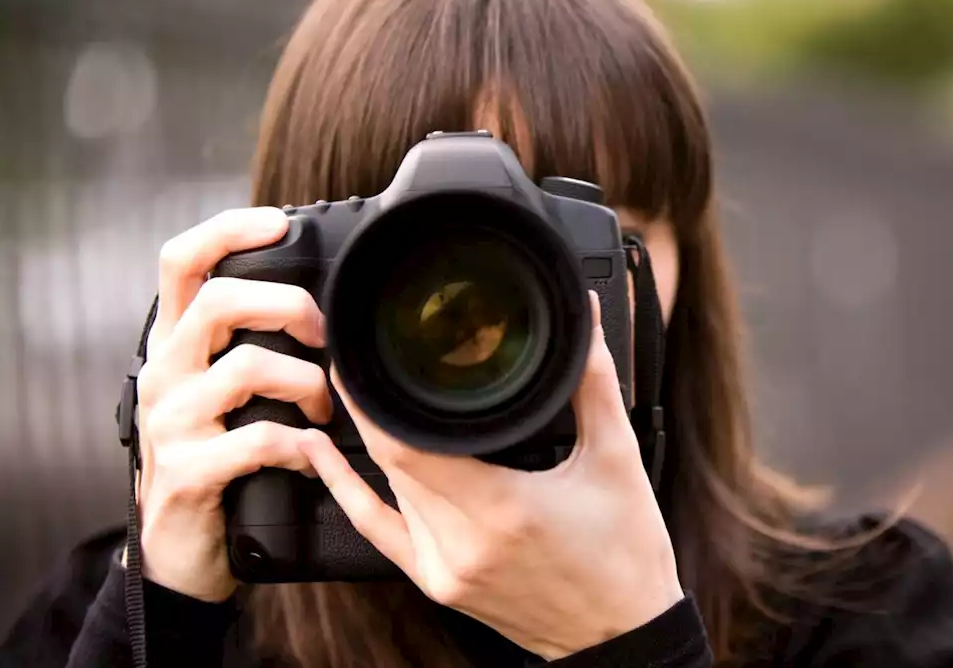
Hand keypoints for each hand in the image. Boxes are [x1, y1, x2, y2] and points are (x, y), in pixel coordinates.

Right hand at [133, 208, 332, 601]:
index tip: (278, 224)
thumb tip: (316, 304)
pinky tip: (311, 456)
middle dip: (291, 308)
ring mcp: (171, 423)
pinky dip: (301, 446)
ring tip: (325, 412)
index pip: (181, 262)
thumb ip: (248, 348)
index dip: (227, 231)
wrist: (182, 552)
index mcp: (175, 347)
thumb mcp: (223, 396)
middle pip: (220, 302)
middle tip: (326, 339)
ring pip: (249, 367)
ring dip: (308, 384)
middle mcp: (164, 374)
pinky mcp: (190, 472)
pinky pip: (261, 438)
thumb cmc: (218, 461)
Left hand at [301, 292, 683, 658]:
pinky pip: (381, 534)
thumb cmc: (628, 555)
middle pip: (390, 465)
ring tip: (358, 392)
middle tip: (359, 360)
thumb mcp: (618, 459)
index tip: (358, 359)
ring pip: (388, 492)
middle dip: (368, 410)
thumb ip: (594, 381)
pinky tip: (324, 458)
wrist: (625, 634)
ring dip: (372, 443)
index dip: (372, 402)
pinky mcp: (441, 585)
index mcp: (502, 511)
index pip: (407, 448)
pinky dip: (351, 493)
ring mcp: (445, 571)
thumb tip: (586, 318)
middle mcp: (463, 546)